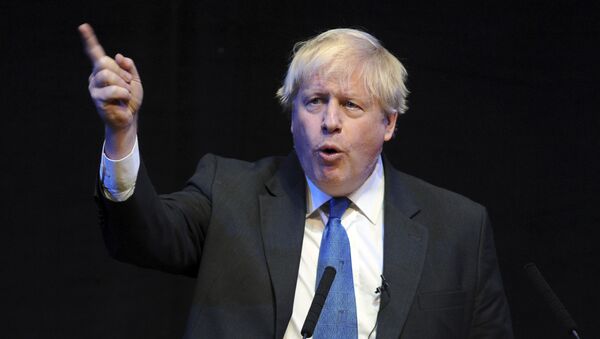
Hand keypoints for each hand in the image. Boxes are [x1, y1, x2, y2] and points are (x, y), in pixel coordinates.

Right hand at [79, 23, 142, 157]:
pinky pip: (113, 89)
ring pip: (107, 74)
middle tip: (127, 83)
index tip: (83, 27)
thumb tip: (119, 56)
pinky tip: (123, 100)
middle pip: (104, 62)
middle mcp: (95, 76)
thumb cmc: (130, 99)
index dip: (89, 39)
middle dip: (121, 72)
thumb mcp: (134, 80)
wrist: (129, 118)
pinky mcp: (97, 99)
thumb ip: (128, 67)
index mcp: (103, 69)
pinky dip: (124, 93)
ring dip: (123, 84)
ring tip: (125, 93)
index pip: (95, 52)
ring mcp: (94, 88)